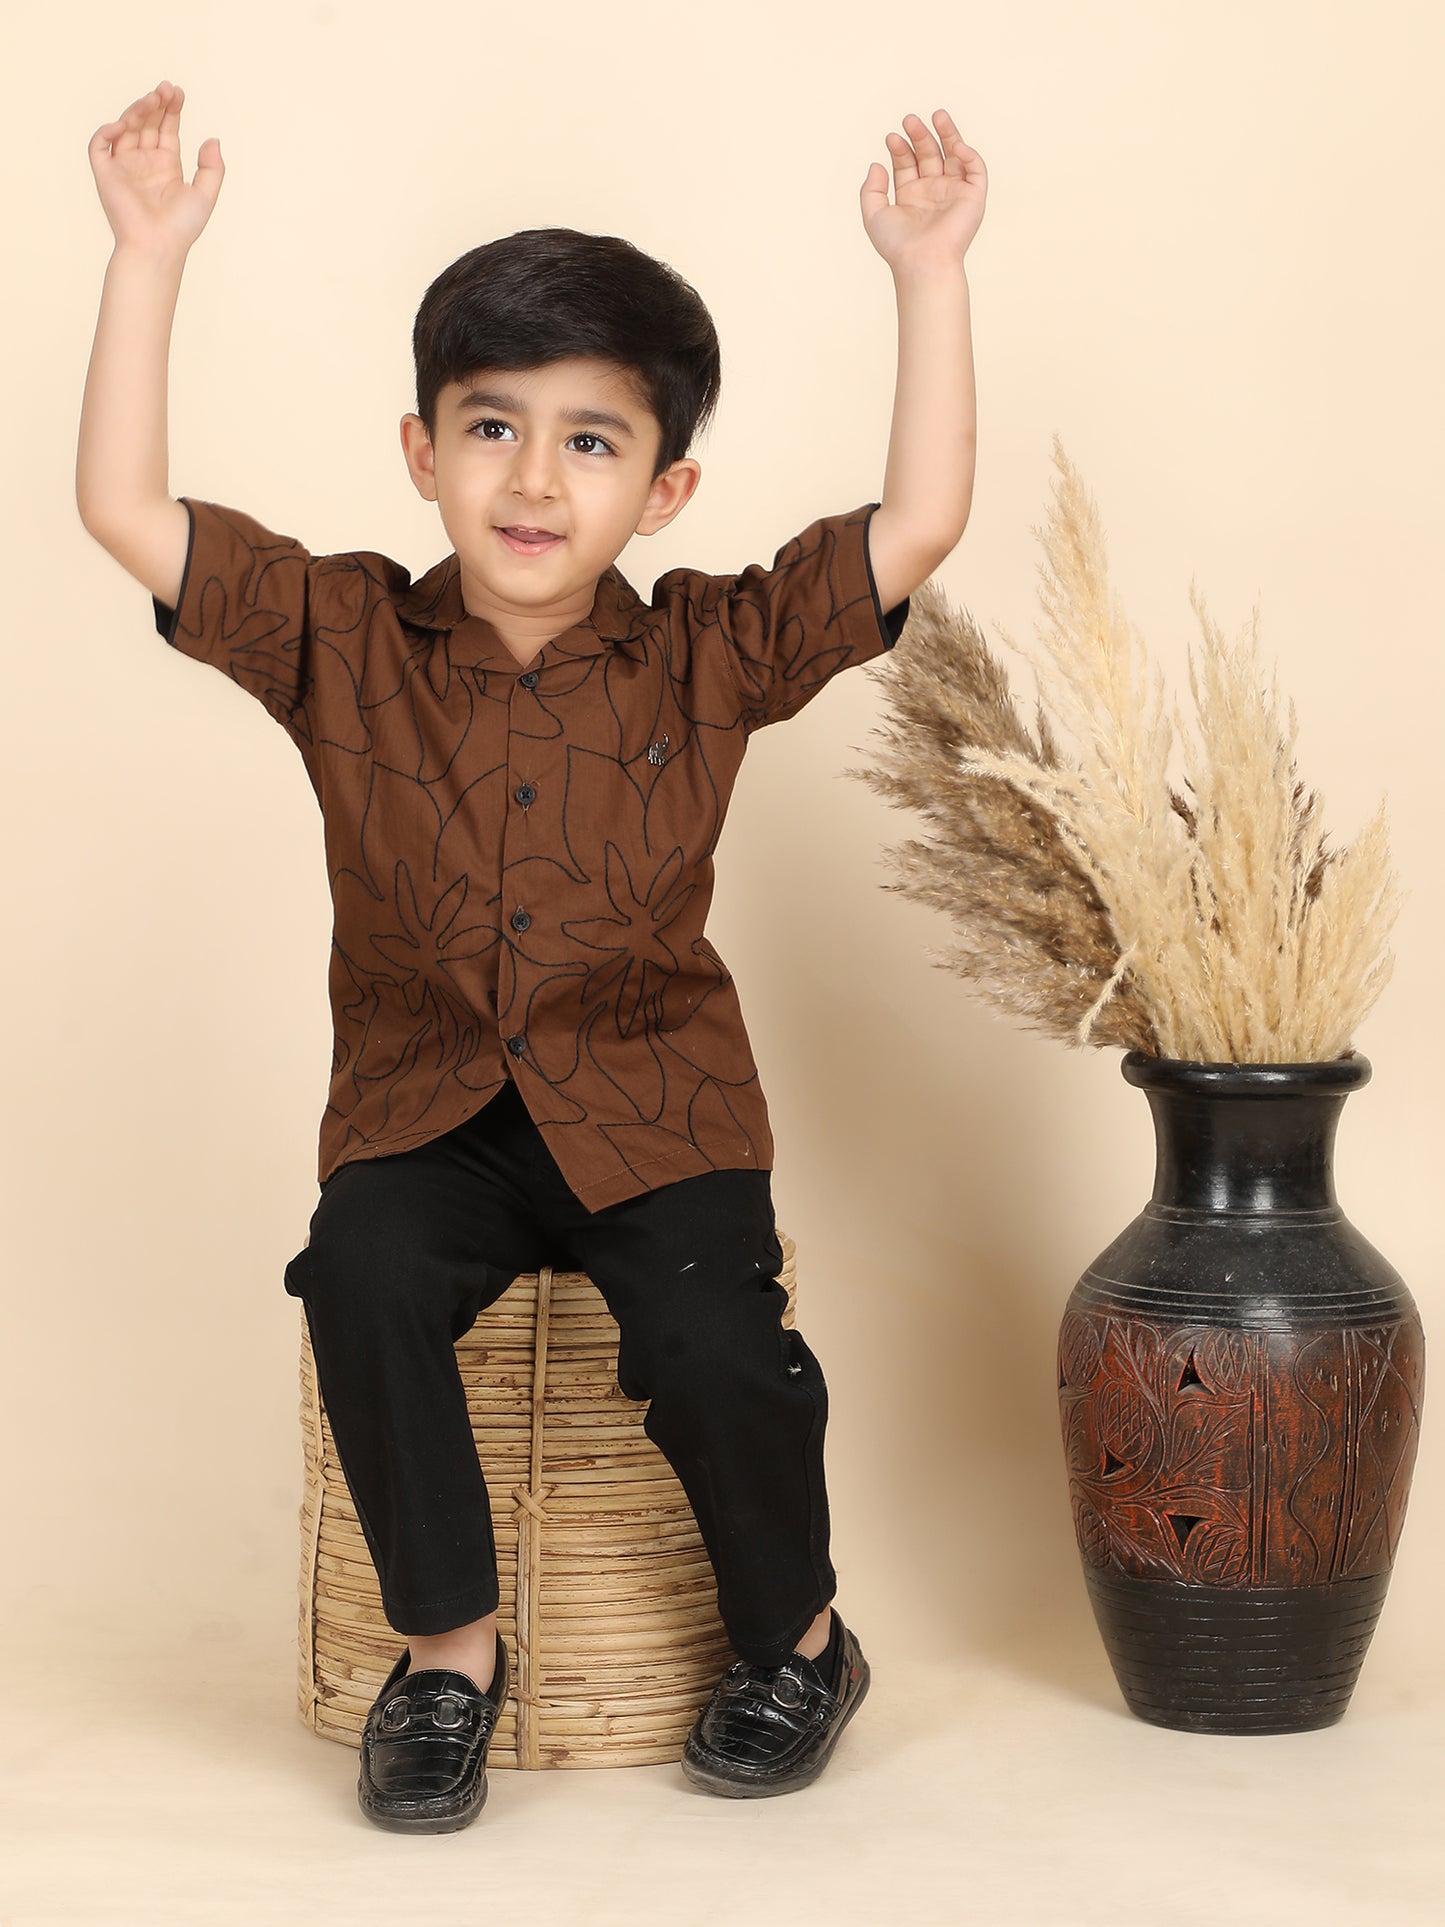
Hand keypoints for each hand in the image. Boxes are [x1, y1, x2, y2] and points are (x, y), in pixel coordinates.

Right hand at [88, 81, 223, 256]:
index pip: (167, 128)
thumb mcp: (206, 194)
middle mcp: (144, 161)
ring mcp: (124, 165)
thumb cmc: (182, 227)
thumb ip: (213, 167)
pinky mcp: (105, 173)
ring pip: (126, 127)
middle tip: (166, 89)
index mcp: (166, 165)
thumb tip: (213, 139)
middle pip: (147, 122)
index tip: (178, 93)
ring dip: (137, 110)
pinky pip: (100, 144)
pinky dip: (108, 131)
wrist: (158, 246)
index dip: (172, 108)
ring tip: (153, 98)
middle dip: (156, 104)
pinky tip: (125, 125)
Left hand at [860, 109, 986, 273]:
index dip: (900, 148)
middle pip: (929, 154)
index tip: (892, 138)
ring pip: (954, 155)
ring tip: (937, 116)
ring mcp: (954, 192)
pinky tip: (957, 144)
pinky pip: (976, 169)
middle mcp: (933, 192)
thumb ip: (871, 189)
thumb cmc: (898, 245)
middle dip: (920, 136)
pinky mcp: (973, 197)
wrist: (922, 261)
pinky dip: (969, 154)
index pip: (908, 163)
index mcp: (911, 196)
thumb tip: (877, 164)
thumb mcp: (874, 215)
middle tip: (909, 120)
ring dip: (947, 134)